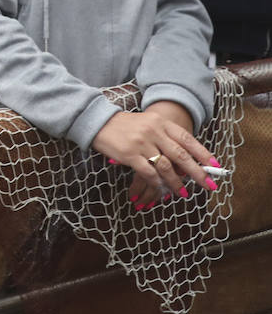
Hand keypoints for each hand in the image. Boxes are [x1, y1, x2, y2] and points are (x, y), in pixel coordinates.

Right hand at [92, 102, 215, 208]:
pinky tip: (160, 188)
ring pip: (166, 167)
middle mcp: (153, 131)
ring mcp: (141, 143)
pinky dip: (157, 182)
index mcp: (161, 122)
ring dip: (177, 183)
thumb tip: (185, 162)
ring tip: (183, 193)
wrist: (98, 120)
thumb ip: (166, 138)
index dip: (203, 154)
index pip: (187, 139)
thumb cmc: (126, 125)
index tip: (215, 167)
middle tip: (209, 185)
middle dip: (198, 173)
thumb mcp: (148, 124)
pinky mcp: (129, 154)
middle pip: (181, 155)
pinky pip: (149, 173)